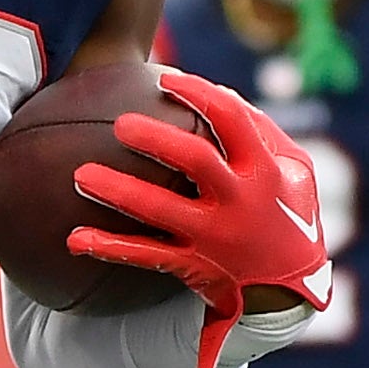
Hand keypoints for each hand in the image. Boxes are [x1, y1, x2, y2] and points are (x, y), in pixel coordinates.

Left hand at [64, 68, 335, 367]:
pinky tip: (73, 239)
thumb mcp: (295, 172)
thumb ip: (261, 132)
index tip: (166, 77)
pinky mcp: (192, 266)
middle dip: (157, 139)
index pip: (232, 120)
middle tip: (119, 124)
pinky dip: (109, 248)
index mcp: (262, 170)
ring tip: (80, 175)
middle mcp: (238, 201)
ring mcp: (213, 236)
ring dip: (119, 192)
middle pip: (195, 160)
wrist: (287, 289)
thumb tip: (217, 89)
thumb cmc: (287, 215)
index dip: (199, 94)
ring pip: (160, 210)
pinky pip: (145, 256)